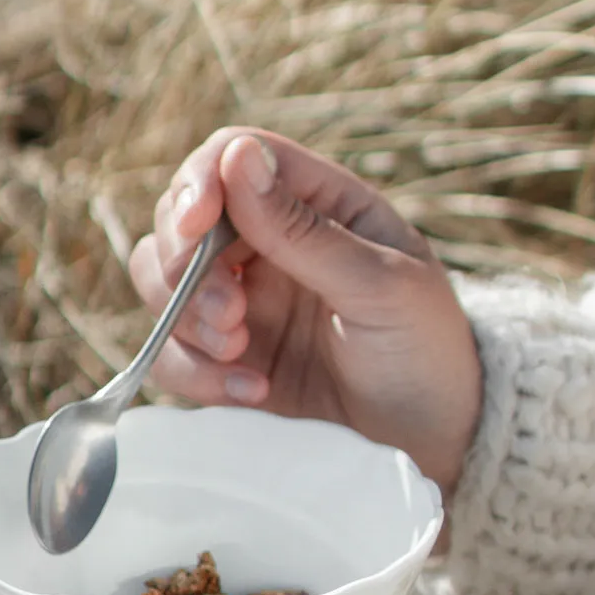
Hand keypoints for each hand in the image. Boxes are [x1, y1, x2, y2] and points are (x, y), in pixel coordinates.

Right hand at [128, 129, 481, 498]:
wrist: (433, 437)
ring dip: (186, 320)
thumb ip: (305, 230)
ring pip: (161, 281)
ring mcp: (242, 299)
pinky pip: (172, 350)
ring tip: (241, 353)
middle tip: (229, 316)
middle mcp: (269, 241)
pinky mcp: (226, 357)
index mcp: (318, 202)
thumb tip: (238, 158)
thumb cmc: (425, 348)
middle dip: (186, 266)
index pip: (234, 158)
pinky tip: (251, 392)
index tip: (194, 228)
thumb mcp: (380, 286)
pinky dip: (196, 372)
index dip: (200, 182)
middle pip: (180, 218)